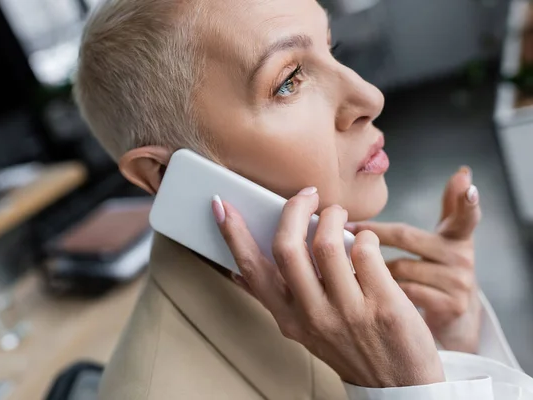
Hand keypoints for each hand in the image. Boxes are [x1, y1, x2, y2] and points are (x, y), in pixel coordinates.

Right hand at [211, 189, 443, 387]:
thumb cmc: (349, 349)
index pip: (252, 270)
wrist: (397, 387)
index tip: (222, 205)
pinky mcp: (383, 305)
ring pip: (327, 244)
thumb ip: (276, 299)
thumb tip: (238, 271)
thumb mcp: (303, 330)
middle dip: (293, 210)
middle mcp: (313, 315)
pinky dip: (365, 236)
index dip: (233, 234)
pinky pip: (366, 251)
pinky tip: (366, 241)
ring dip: (332, 216)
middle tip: (306, 196)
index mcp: (288, 318)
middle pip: (287, 248)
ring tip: (338, 215)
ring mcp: (348, 312)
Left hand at [346, 167, 481, 352]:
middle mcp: (462, 259)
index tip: (468, 186)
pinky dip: (378, 291)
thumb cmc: (438, 273)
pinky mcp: (447, 307)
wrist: (452, 322)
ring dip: (369, 267)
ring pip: (397, 266)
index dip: (466, 201)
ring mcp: (457, 284)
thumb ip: (450, 208)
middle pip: (406, 236)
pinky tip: (366, 291)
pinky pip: (399, 291)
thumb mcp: (446, 240)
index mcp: (458, 238)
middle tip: (345, 227)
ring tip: (351, 267)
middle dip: (372, 233)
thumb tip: (462, 171)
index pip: (465, 216)